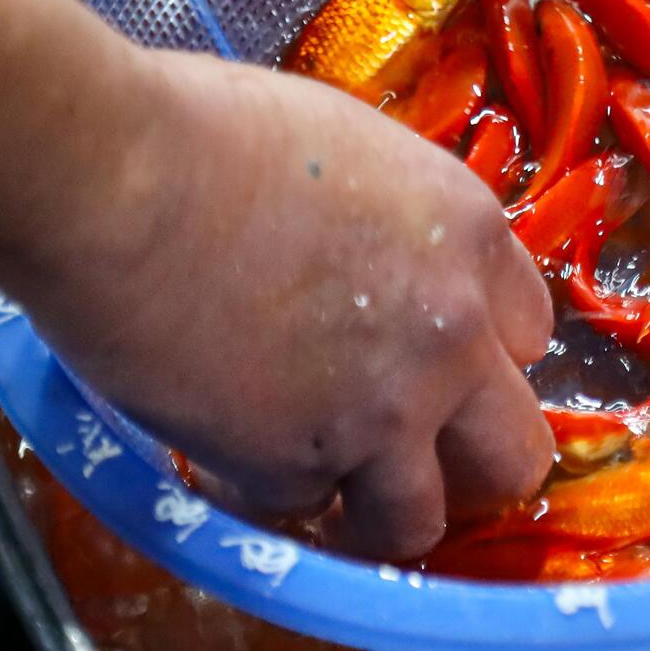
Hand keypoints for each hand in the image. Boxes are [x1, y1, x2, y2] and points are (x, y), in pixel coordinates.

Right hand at [0, 0, 551, 560]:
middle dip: (464, 462)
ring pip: (419, 520)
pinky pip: (299, 509)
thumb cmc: (206, 130)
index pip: (530, 336)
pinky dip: (264, 491)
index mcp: (470, 236)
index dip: (479, 357)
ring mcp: (383, 411)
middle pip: (514, 453)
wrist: (119, 179)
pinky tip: (222, 447)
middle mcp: (452, 335)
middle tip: (408, 453)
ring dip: (376, 509)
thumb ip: (398, 229)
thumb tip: (379, 260)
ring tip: (323, 484)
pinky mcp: (296, 464)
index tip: (435, 364)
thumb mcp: (353, 151)